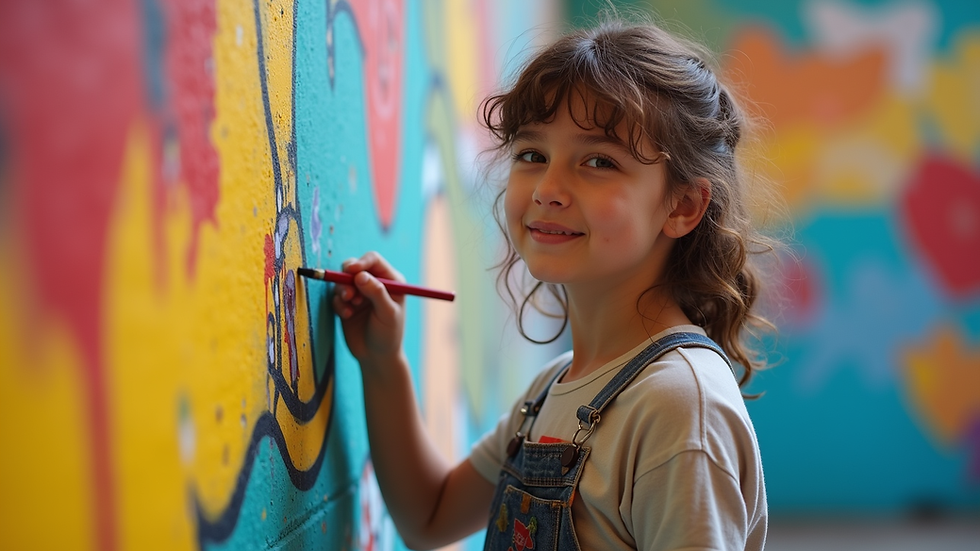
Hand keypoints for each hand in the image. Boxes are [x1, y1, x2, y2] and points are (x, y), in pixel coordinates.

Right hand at [332, 252, 406, 369]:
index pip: (374, 261)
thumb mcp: (387, 314)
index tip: (351, 270)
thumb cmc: (388, 335)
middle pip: (354, 267)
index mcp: (391, 280)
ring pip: (343, 281)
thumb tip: (360, 275)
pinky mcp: (347, 304)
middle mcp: (374, 283)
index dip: (361, 262)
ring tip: (350, 306)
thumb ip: (376, 293)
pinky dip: (339, 303)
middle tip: (348, 294)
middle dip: (347, 277)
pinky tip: (347, 315)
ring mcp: (359, 293)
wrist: (376, 357)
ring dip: (342, 291)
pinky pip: (336, 296)